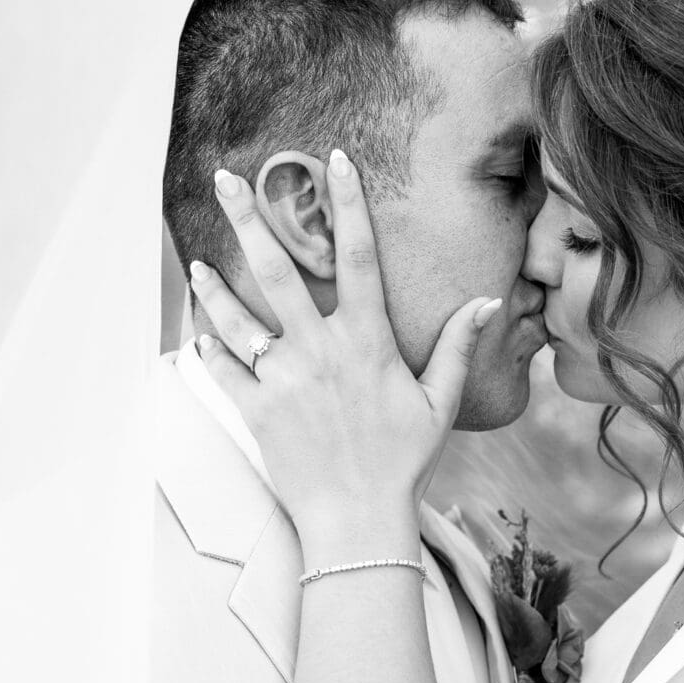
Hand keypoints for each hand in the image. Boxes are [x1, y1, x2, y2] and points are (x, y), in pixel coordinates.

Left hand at [189, 150, 500, 553]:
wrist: (357, 521)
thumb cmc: (403, 464)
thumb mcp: (439, 403)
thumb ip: (458, 348)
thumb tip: (487, 301)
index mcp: (367, 342)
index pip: (358, 256)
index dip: (347, 203)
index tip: (334, 161)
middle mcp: (320, 351)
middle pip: (278, 269)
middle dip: (251, 218)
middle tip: (225, 179)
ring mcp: (283, 379)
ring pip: (238, 316)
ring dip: (214, 283)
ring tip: (196, 258)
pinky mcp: (256, 410)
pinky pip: (224, 369)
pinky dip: (209, 346)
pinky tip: (199, 327)